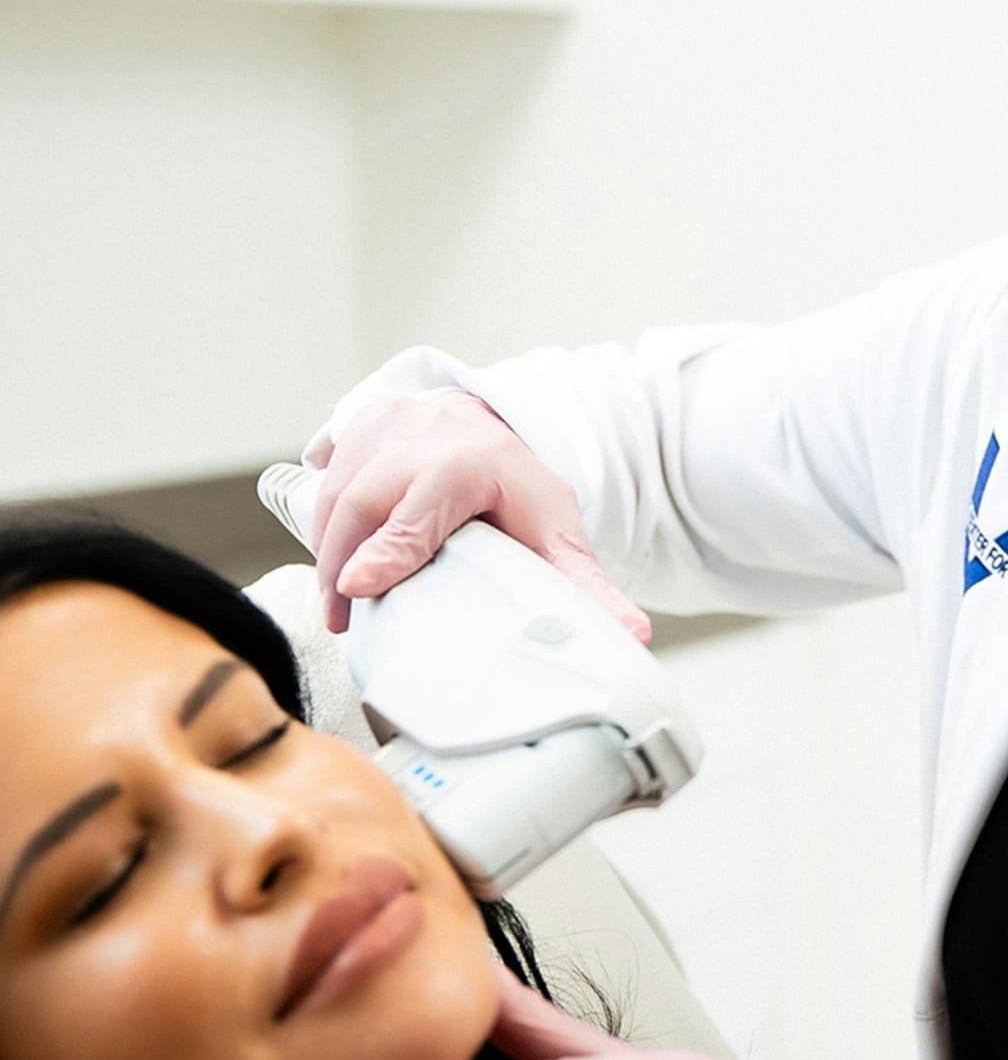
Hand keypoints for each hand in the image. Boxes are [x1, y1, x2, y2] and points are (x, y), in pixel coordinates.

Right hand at [304, 389, 650, 645]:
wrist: (498, 430)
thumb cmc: (521, 492)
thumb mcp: (558, 535)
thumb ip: (585, 588)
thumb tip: (633, 637)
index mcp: (478, 461)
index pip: (423, 509)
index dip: (390, 549)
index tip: (358, 587)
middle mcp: (427, 432)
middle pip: (364, 503)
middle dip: (342, 564)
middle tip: (340, 618)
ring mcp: (389, 422)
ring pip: (337, 491)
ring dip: (329, 547)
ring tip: (337, 600)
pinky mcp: (359, 422)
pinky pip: (327, 474)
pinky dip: (323, 519)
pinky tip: (334, 554)